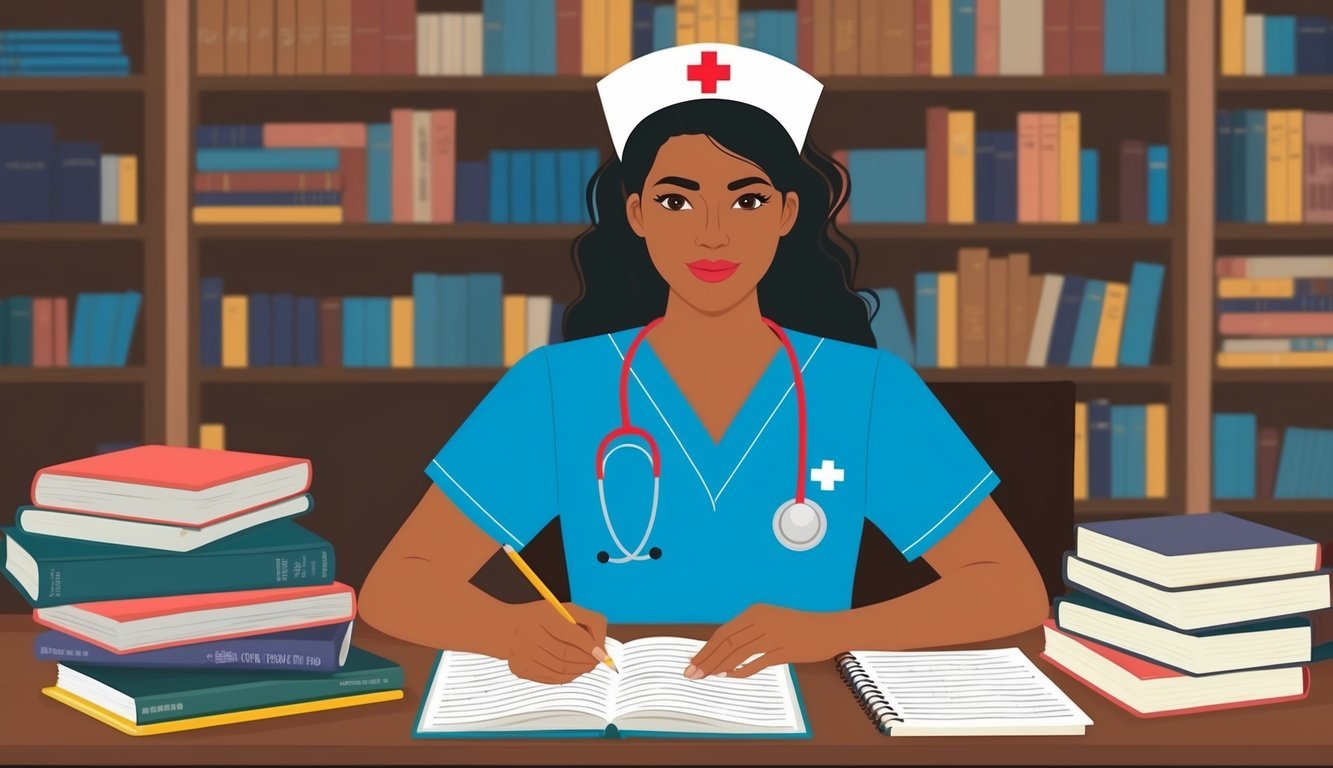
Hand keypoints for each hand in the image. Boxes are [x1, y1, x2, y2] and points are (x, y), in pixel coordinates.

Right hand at [501, 601, 608, 683]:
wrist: (507, 629)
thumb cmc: (541, 618)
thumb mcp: (564, 610)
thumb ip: (589, 623)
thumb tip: (602, 649)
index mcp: (542, 616)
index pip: (573, 635)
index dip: (592, 647)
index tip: (603, 654)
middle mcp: (529, 636)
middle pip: (567, 654)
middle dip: (588, 660)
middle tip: (598, 661)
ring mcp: (523, 655)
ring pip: (561, 669)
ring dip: (580, 670)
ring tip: (587, 666)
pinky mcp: (520, 669)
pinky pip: (551, 678)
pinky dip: (567, 677)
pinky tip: (574, 671)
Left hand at [686, 604, 839, 679]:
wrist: (828, 629)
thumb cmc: (799, 628)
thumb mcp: (771, 622)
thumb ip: (749, 635)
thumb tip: (725, 656)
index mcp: (755, 612)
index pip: (723, 632)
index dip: (706, 649)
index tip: (693, 661)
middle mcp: (762, 620)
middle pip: (726, 641)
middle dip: (707, 659)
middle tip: (692, 673)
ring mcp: (773, 634)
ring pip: (738, 651)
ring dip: (719, 666)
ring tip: (706, 677)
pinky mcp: (785, 648)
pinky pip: (758, 662)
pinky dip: (742, 670)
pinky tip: (731, 676)